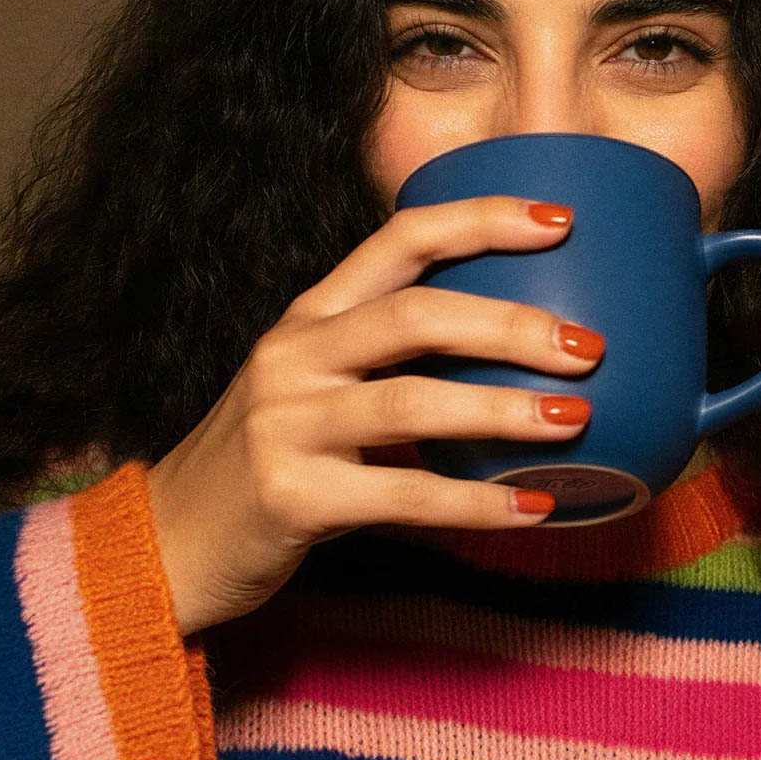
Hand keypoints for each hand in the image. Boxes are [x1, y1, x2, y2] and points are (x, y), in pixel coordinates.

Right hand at [145, 195, 603, 635]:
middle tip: (588, 346)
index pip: (401, 238)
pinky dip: (476, 504)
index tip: (561, 220)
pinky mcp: (290, 496)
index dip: (482, 221)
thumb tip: (520, 358)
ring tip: (576, 418)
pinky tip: (535, 507)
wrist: (172, 539)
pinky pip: (403, 497)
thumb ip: (394, 364)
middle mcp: (295, 354)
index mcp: (311, 315)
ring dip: (503, 408)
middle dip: (510, 323)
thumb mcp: (320, 387)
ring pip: (411, 401)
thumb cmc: (273, 457)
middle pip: (416, 314)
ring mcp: (285, 422)